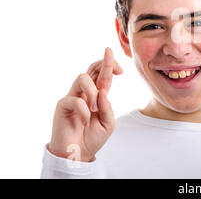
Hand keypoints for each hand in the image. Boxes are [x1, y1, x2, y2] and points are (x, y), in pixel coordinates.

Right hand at [47, 47, 122, 161]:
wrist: (77, 155)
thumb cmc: (92, 138)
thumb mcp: (108, 123)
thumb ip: (108, 107)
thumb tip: (102, 92)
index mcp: (97, 95)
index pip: (102, 75)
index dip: (110, 65)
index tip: (121, 69)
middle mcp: (84, 93)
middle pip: (91, 69)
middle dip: (103, 62)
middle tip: (114, 64)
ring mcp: (73, 97)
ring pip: (82, 78)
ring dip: (92, 91)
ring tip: (95, 108)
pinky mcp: (62, 106)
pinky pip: (75, 100)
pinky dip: (84, 111)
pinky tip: (85, 122)